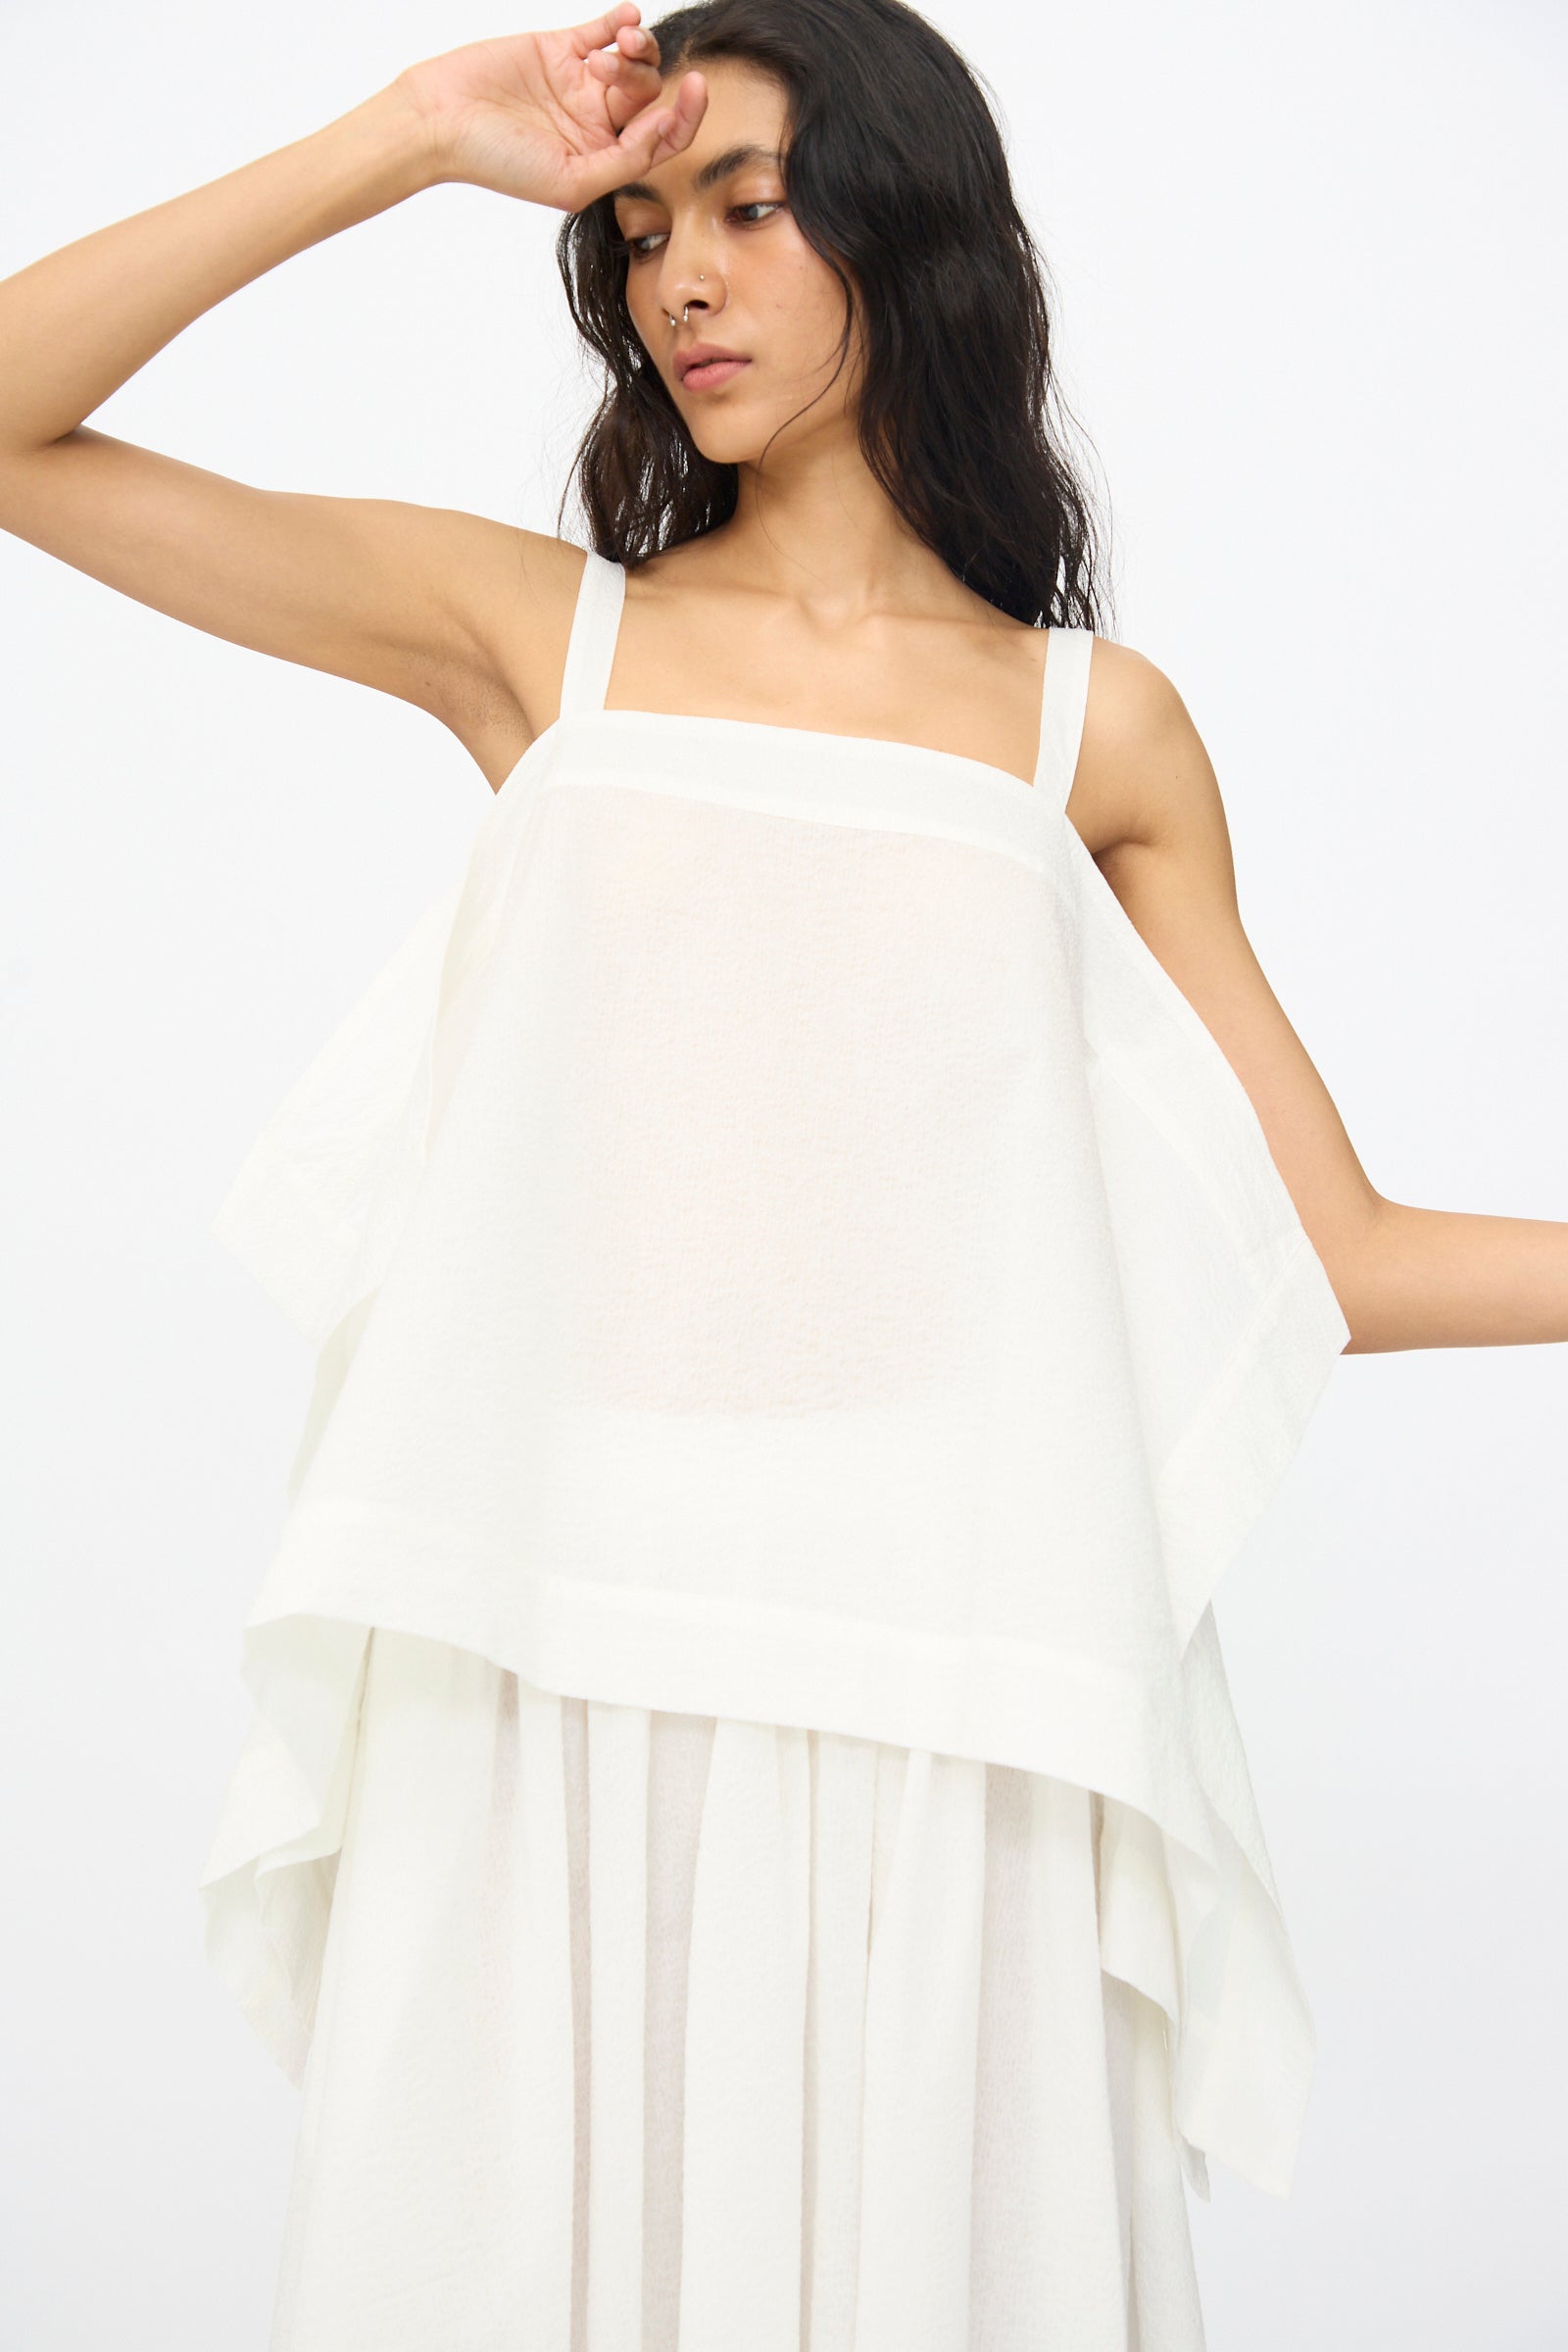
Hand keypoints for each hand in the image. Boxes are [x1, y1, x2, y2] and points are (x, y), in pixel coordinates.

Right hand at [394, 5, 706, 209]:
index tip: (698, 87)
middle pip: (648, 95)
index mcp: (603, 159)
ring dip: (639, 48)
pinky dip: (621, 21)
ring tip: (622, 43)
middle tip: (610, 73)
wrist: (440, 121)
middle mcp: (596, 122)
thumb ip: (624, 161)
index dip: (686, 115)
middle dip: (644, 79)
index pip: (661, 138)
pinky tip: (626, 19)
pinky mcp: (559, 49)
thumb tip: (666, 128)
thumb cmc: (498, 162)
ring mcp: (579, 83)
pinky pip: (602, 30)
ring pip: (632, 60)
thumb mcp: (571, 181)